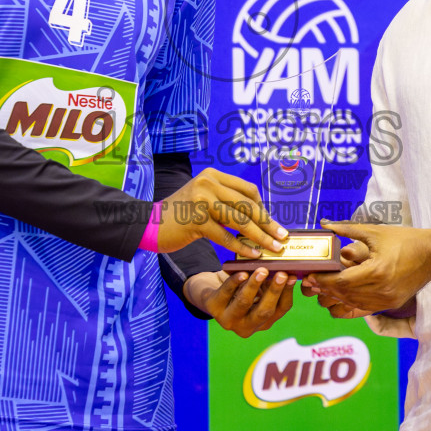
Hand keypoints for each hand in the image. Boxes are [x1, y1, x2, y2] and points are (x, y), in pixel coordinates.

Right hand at [158, 167, 286, 259]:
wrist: (149, 224)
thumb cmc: (180, 216)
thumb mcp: (203, 200)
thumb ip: (226, 203)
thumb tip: (260, 219)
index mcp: (212, 175)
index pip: (247, 189)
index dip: (263, 207)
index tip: (273, 223)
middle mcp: (208, 183)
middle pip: (247, 205)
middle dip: (268, 223)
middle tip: (282, 237)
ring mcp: (201, 200)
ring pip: (240, 221)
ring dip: (260, 237)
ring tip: (273, 248)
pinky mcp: (196, 220)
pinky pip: (225, 236)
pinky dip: (241, 247)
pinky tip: (252, 255)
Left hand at [185, 269, 294, 337]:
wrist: (212, 292)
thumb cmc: (240, 289)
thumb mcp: (258, 290)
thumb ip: (269, 284)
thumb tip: (287, 271)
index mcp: (263, 322)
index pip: (280, 309)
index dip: (287, 293)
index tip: (293, 276)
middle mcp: (247, 326)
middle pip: (264, 311)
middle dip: (273, 291)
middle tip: (281, 274)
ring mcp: (229, 320)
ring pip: (244, 303)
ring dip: (254, 286)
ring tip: (261, 271)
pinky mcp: (214, 309)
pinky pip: (225, 294)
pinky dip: (234, 282)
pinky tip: (242, 273)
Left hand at [305, 219, 430, 313]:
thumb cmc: (405, 239)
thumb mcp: (375, 231)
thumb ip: (347, 230)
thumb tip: (325, 224)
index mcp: (377, 270)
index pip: (342, 281)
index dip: (324, 281)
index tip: (310, 276)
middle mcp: (382, 289)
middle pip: (345, 294)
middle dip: (325, 290)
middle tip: (311, 283)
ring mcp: (387, 299)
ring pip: (353, 303)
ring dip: (336, 297)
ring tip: (323, 288)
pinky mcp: (391, 303)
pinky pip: (364, 308)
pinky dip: (350, 303)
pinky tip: (341, 295)